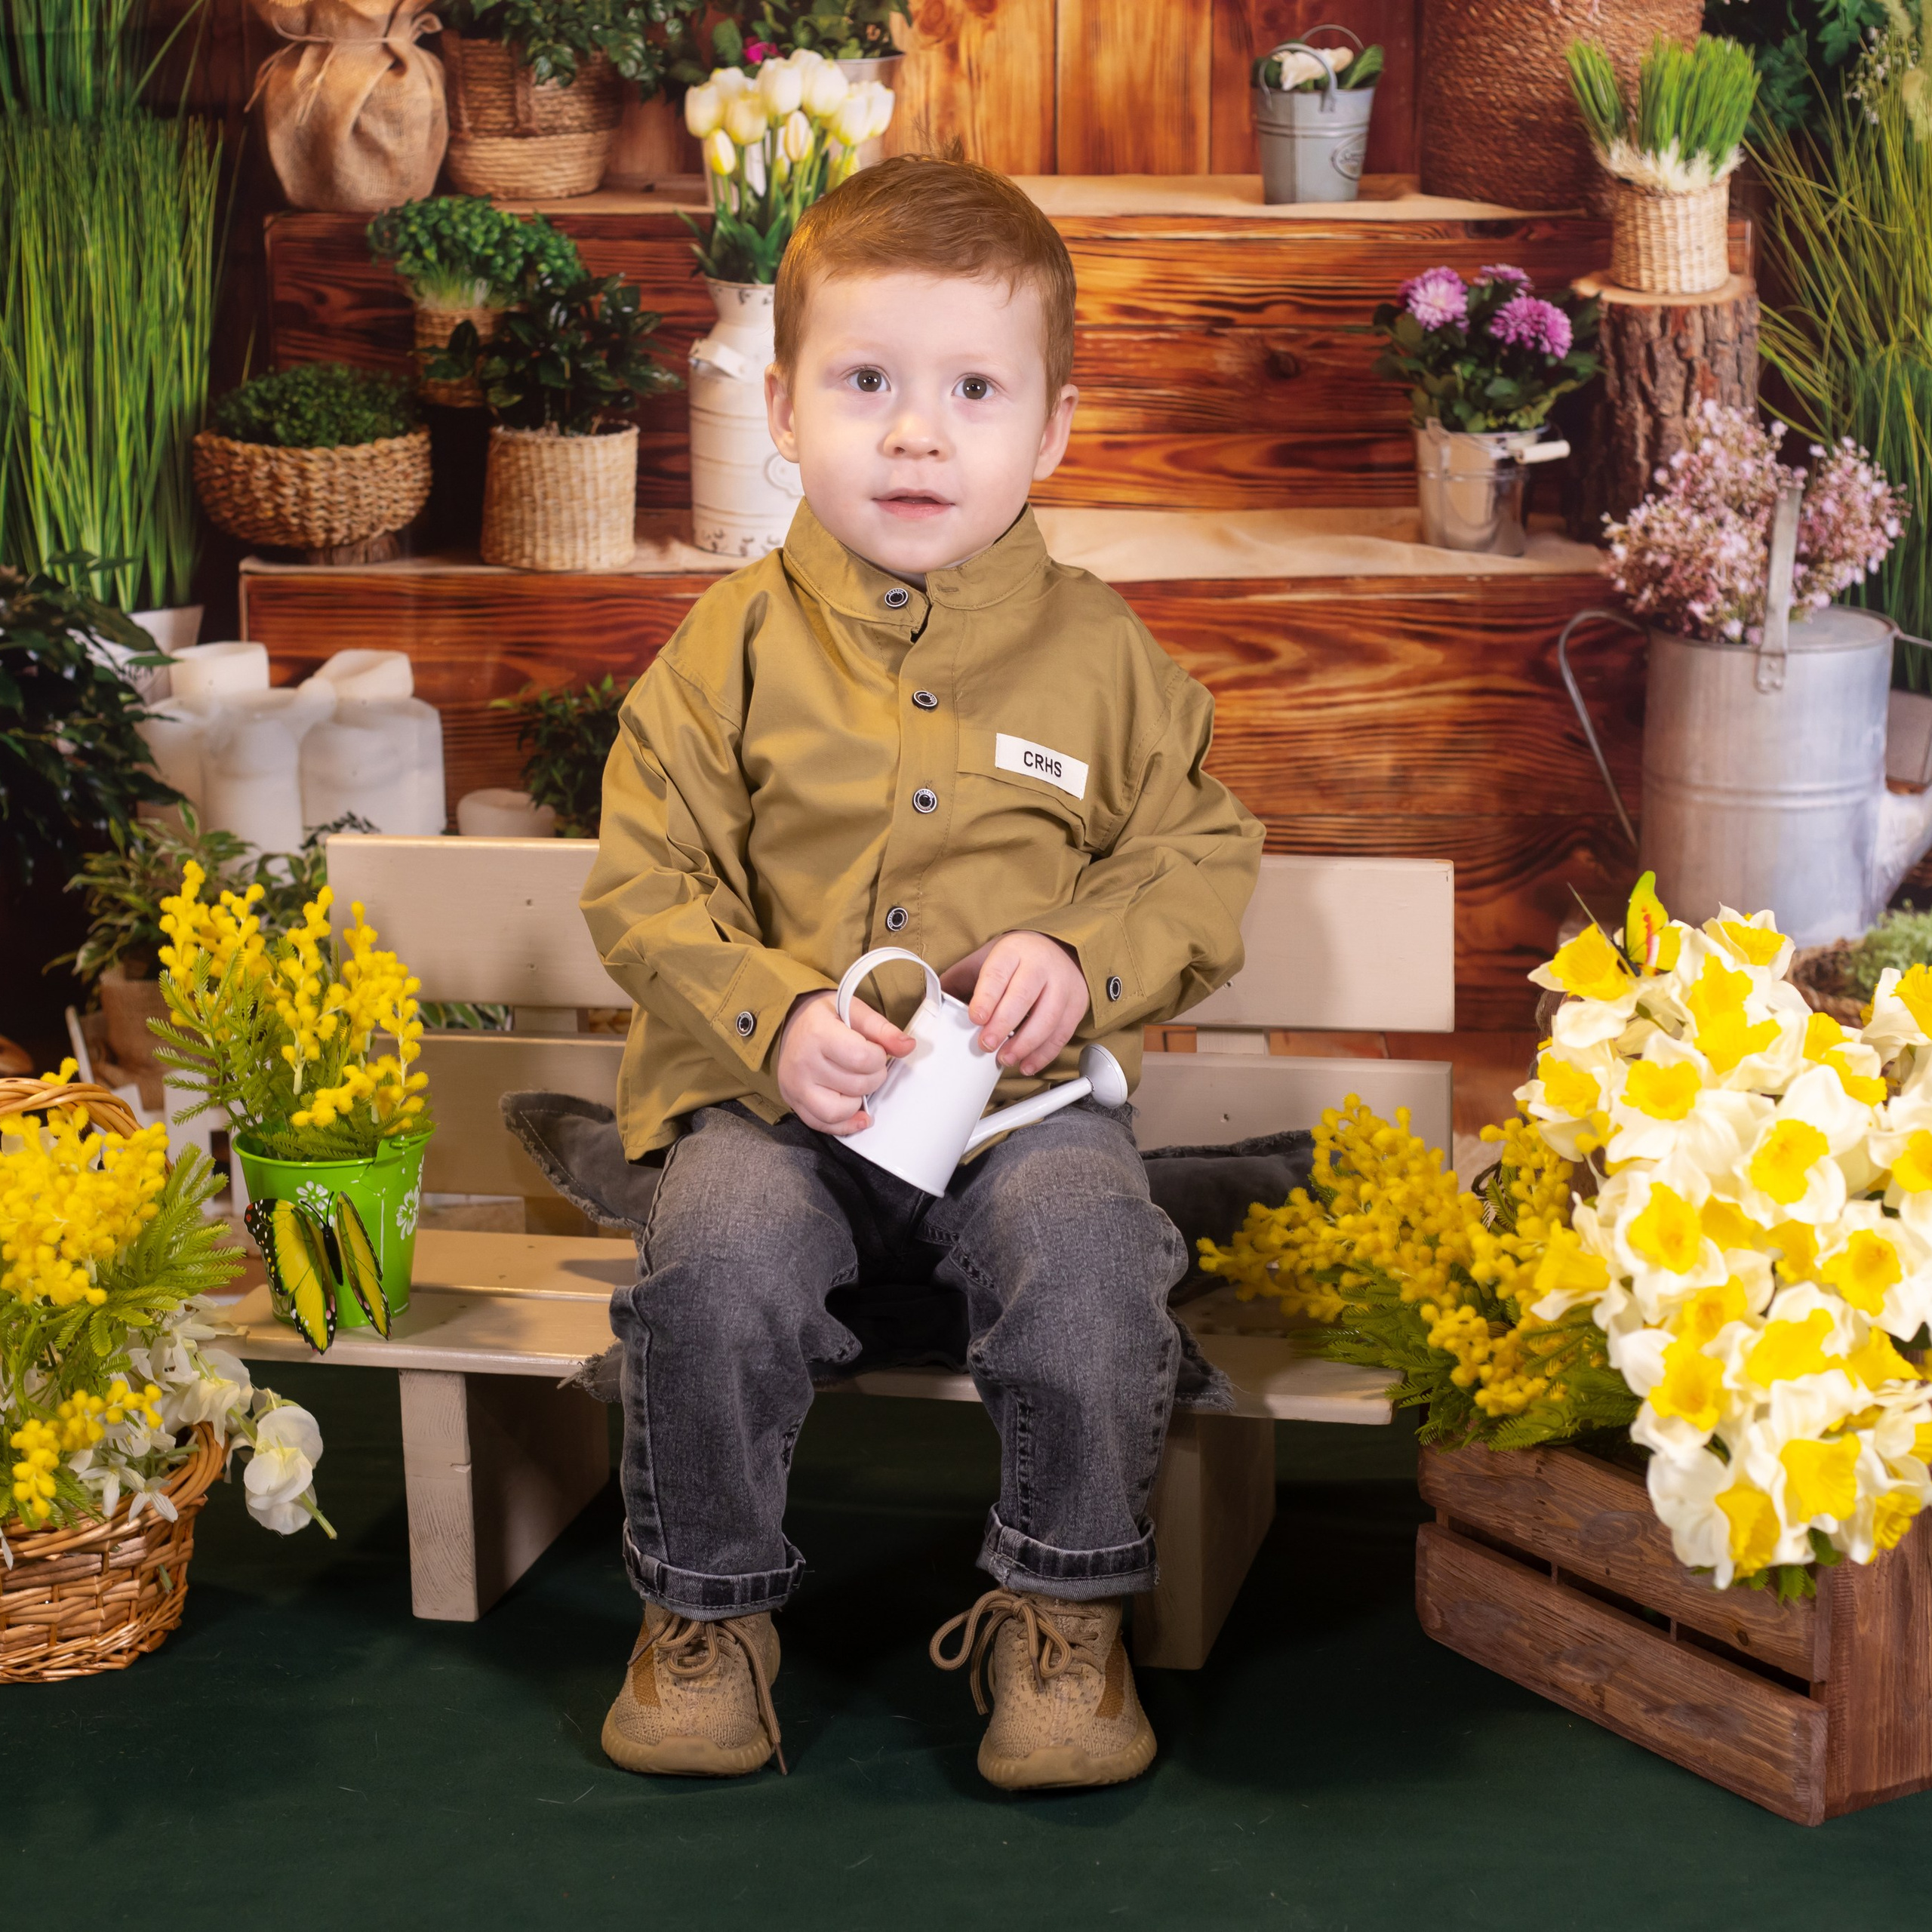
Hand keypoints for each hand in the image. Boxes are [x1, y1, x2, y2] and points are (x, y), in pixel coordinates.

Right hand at [776, 989, 913, 1134]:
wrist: (792, 1022)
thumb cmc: (825, 1017)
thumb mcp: (854, 1011)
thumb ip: (882, 1029)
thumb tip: (907, 1046)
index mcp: (818, 1034)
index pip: (862, 1059)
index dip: (879, 1057)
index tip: (875, 1050)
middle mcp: (803, 1062)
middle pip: (856, 1086)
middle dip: (873, 1078)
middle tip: (869, 1066)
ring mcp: (796, 1085)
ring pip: (839, 1111)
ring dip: (858, 1102)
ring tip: (857, 1084)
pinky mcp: (794, 1101)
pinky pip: (822, 1124)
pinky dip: (845, 1124)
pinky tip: (858, 1114)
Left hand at [939, 931, 1088, 1075]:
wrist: (1060, 949)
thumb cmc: (1017, 958)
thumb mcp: (985, 959)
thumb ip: (960, 980)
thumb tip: (932, 1004)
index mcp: (1013, 952)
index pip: (998, 975)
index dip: (986, 998)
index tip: (975, 1018)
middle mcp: (1040, 966)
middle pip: (1023, 997)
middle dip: (1003, 1025)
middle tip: (987, 1044)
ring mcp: (1062, 985)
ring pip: (1047, 1018)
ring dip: (1025, 1044)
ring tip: (1005, 1058)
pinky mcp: (1076, 1004)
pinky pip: (1062, 1033)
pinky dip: (1044, 1053)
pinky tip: (1027, 1064)